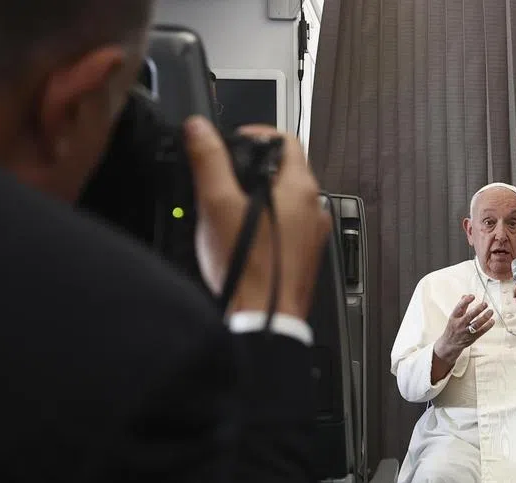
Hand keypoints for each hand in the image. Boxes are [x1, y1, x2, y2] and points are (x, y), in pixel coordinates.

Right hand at [184, 117, 331, 318]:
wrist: (264, 319)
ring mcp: (313, 235)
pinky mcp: (306, 256)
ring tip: (231, 205)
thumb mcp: (218, 205)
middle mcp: (315, 210)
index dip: (258, 134)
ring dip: (261, 196)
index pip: (287, 141)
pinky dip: (269, 222)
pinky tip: (244, 235)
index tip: (234, 141)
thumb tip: (200, 130)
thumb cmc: (248, 268)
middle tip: (226, 174)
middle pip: (287, 171)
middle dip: (255, 167)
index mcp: (301, 190)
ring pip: (287, 201)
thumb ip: (209, 161)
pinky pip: (289, 228)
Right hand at [434, 295, 494, 364]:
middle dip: (478, 309)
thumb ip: (461, 307)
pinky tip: (492, 321)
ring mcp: (465, 332)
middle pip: (469, 316)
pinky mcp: (472, 338)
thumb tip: (465, 295)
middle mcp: (459, 324)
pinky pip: (481, 331)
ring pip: (476, 324)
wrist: (449, 344)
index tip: (472, 296)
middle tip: (485, 304)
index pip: (459, 308)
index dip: (465, 301)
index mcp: (454, 317)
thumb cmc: (453, 328)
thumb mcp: (454, 317)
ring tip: (490, 311)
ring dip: (484, 317)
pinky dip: (487, 326)